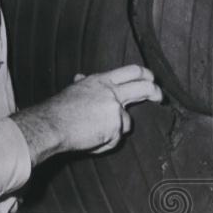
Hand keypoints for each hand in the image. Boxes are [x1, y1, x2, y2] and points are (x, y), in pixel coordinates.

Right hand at [12, 65, 161, 164]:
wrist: (52, 125)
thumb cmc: (59, 109)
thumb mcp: (75, 90)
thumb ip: (85, 84)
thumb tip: (81, 77)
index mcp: (102, 81)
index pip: (131, 71)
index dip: (146, 74)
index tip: (152, 80)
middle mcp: (112, 93)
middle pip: (143, 89)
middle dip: (155, 93)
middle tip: (160, 98)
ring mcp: (115, 112)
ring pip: (126, 123)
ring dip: (114, 129)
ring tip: (92, 130)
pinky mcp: (115, 129)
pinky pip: (115, 139)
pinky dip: (104, 142)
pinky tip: (90, 138)